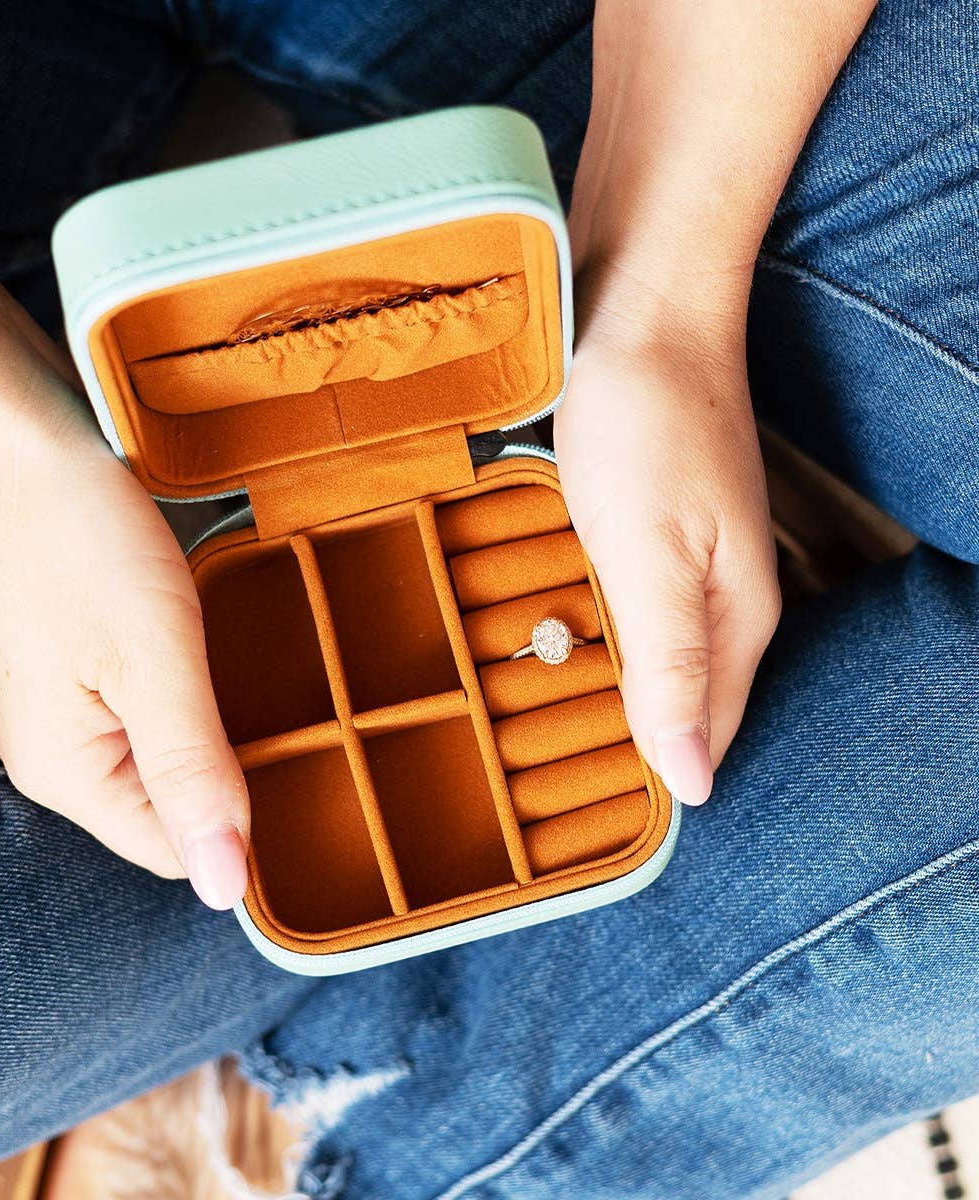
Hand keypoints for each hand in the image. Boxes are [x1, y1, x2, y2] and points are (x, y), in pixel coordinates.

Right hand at [0, 402, 248, 907]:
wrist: (7, 437)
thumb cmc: (77, 539)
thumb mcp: (155, 661)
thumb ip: (191, 773)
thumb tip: (221, 889)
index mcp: (63, 773)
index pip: (171, 850)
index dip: (239, 826)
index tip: (300, 774)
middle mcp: (49, 755)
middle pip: (162, 806)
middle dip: (224, 773)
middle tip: (285, 713)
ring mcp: (52, 707)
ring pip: (154, 756)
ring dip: (205, 729)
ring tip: (250, 677)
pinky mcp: (65, 664)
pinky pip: (136, 710)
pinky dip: (179, 692)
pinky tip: (206, 654)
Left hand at [554, 306, 779, 804]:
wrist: (642, 310)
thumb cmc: (647, 425)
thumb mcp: (652, 556)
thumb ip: (671, 666)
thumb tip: (692, 780)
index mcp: (736, 615)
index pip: (710, 730)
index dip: (666, 779)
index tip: (607, 828)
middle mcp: (724, 594)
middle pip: (691, 699)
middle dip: (643, 746)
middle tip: (570, 792)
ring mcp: (693, 556)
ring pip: (664, 655)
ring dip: (623, 695)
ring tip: (561, 735)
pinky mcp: (658, 525)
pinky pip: (638, 607)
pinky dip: (607, 636)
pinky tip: (571, 643)